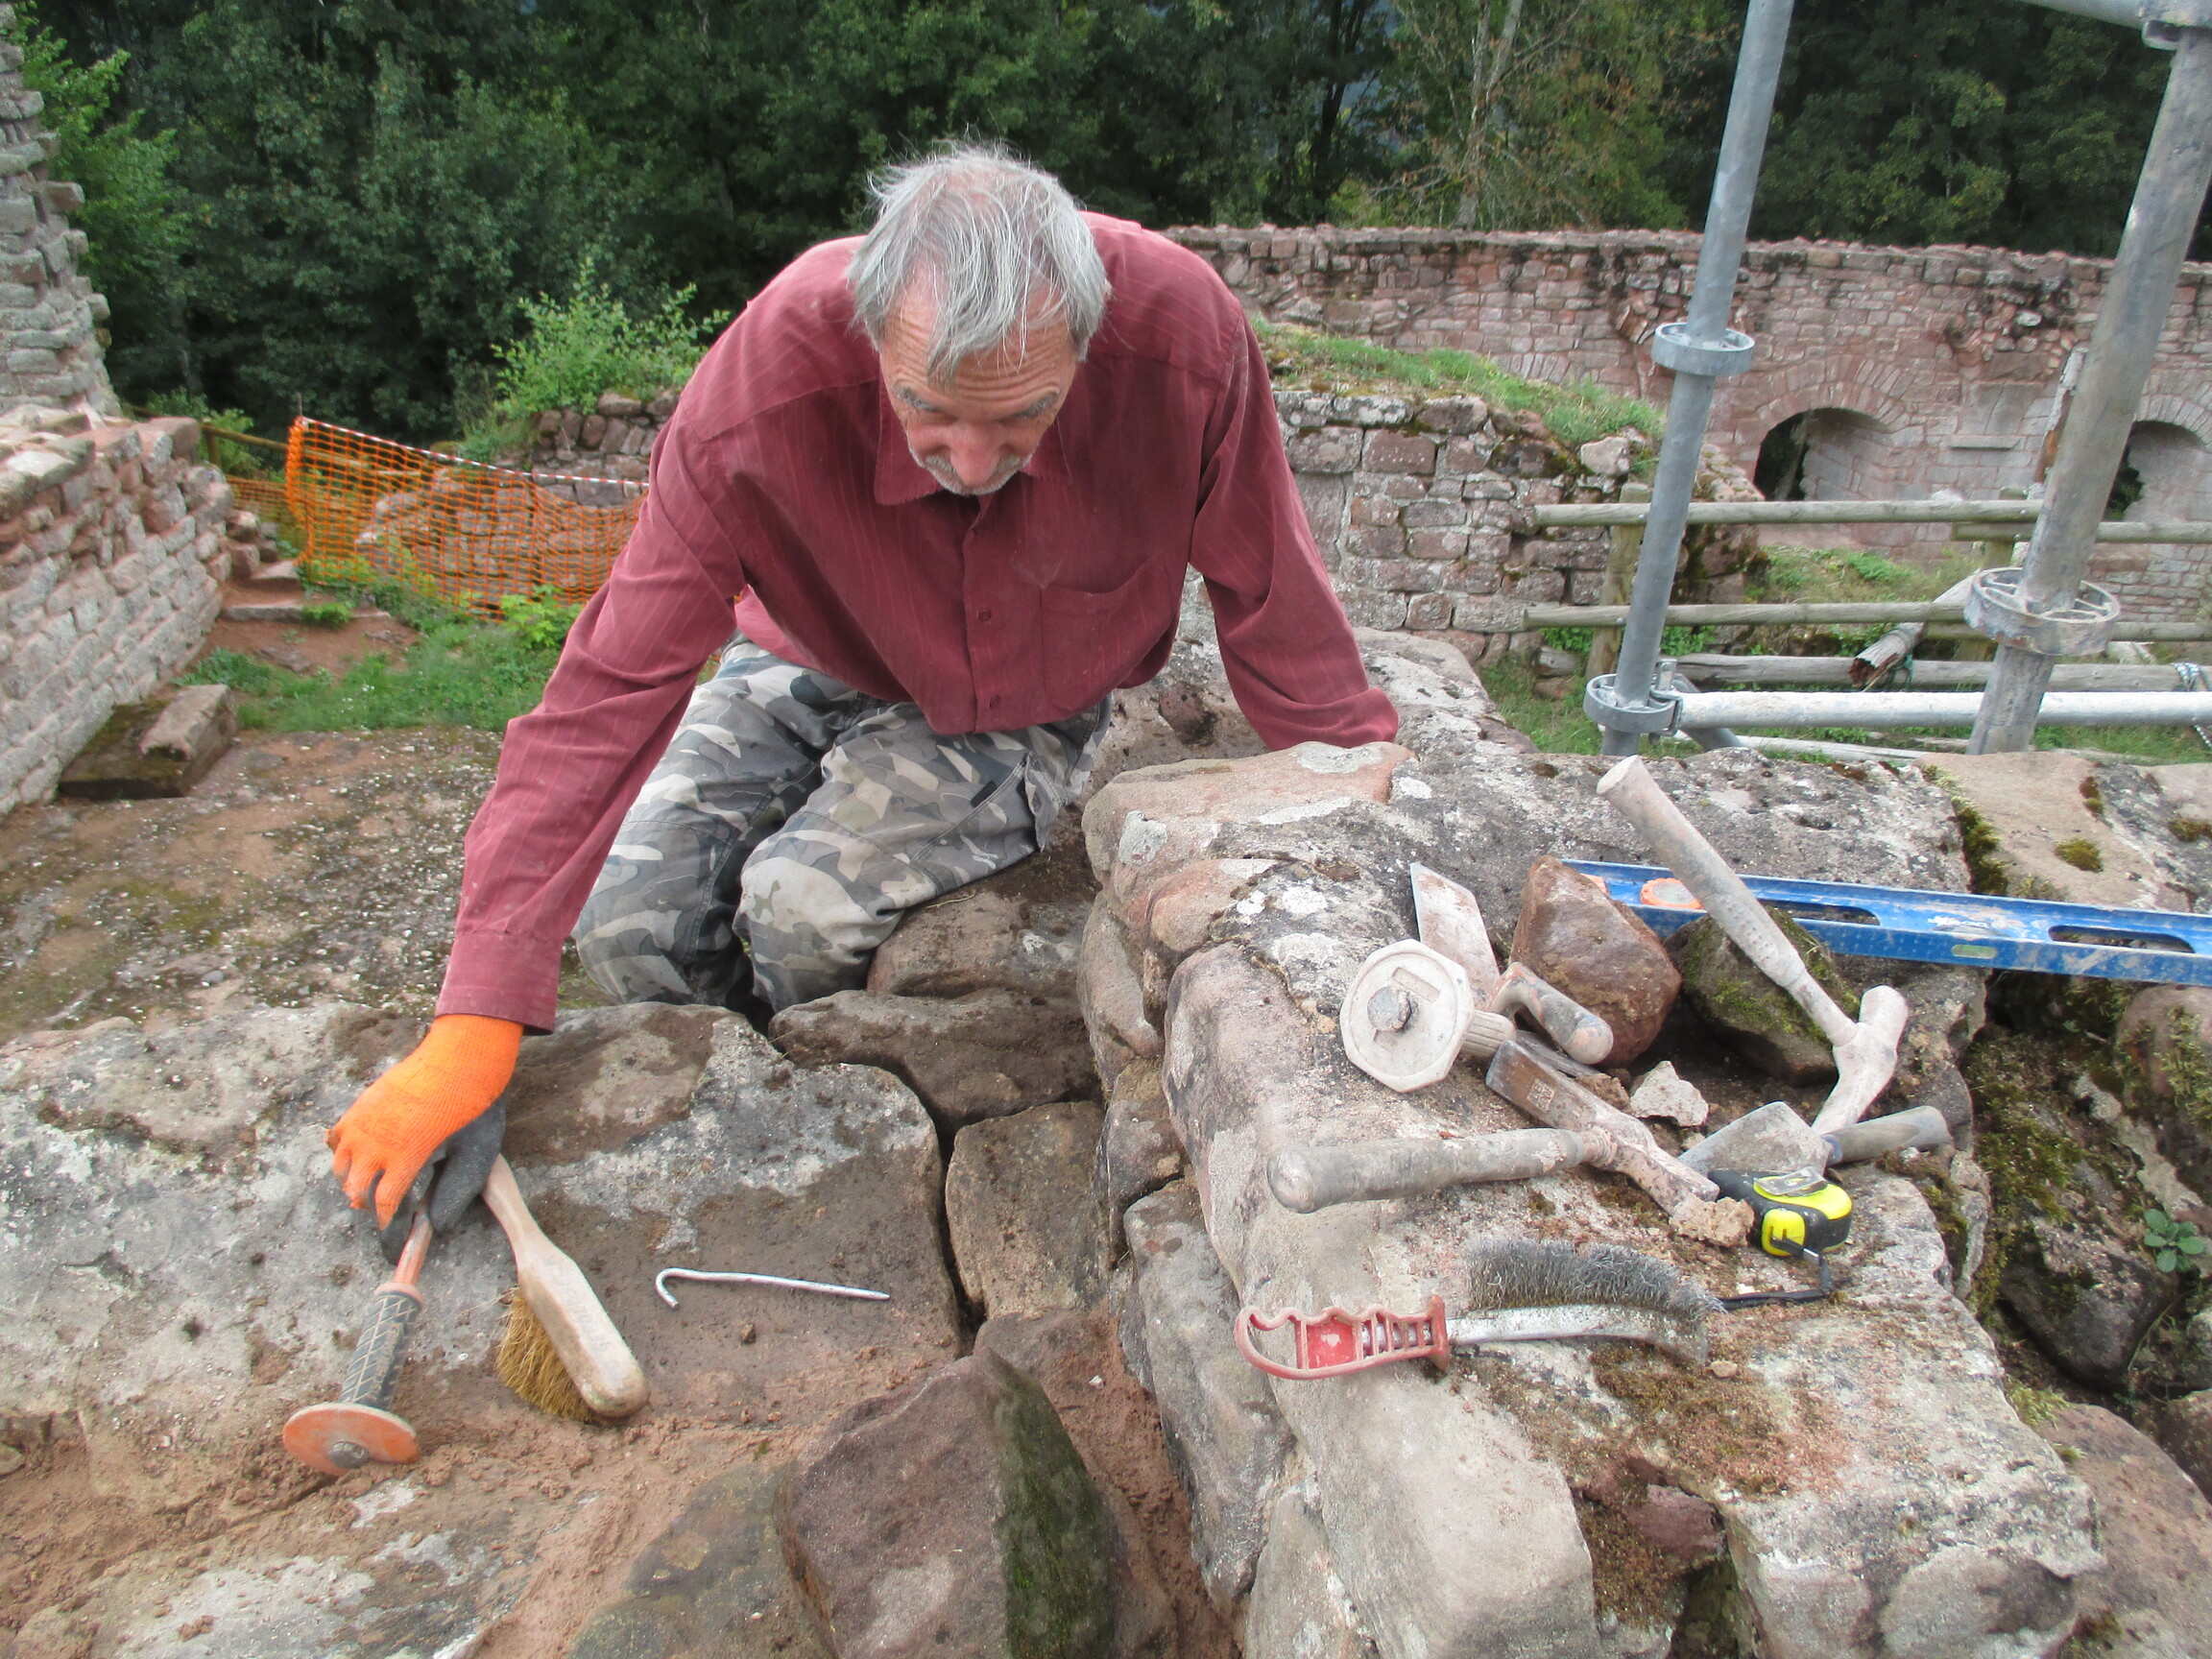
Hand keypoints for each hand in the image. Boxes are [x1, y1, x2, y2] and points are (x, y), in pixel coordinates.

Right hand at [328, 1015, 522, 1225]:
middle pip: (355, 1187)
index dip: (385, 1220)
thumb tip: (439, 1225)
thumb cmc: (471, 1105)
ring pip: (340, 1164)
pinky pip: (337, 1136)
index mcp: (404, 1156)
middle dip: (365, 1203)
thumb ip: (455, 1192)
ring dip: (350, 1179)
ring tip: (365, 1184)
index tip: (389, 1226)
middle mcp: (376, 1141)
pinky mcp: (361, 1103)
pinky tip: (358, 1154)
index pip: (384, 1202)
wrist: (460, 1057)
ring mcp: (363, 1121)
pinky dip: (341, 1151)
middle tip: (377, 1207)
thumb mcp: (473, 1153)